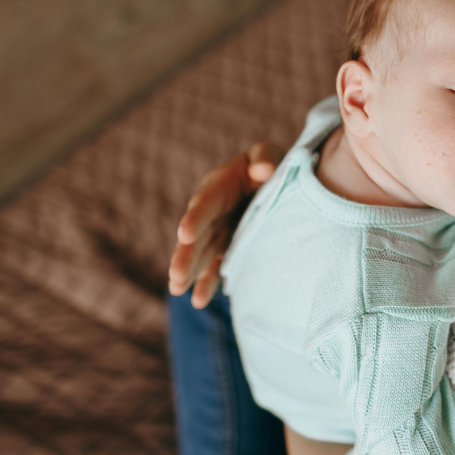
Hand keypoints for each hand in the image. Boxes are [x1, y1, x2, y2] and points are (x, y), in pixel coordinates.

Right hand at [168, 141, 284, 307]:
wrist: (278, 182)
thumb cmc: (271, 165)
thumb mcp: (269, 154)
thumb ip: (265, 158)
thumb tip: (262, 171)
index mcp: (220, 186)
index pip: (206, 203)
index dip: (196, 218)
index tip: (185, 234)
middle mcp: (213, 212)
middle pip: (198, 235)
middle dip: (186, 255)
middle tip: (176, 274)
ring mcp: (218, 233)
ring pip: (202, 254)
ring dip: (190, 272)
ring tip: (177, 289)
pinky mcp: (227, 249)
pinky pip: (216, 267)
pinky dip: (207, 283)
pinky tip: (198, 300)